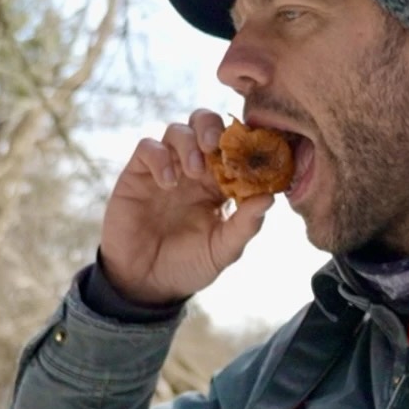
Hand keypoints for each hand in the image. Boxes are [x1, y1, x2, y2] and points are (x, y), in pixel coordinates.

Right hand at [99, 109, 273, 304]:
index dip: (244, 142)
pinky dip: (160, 158)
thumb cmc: (189, 265)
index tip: (252, 150)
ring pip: (177, 130)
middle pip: (204, 124)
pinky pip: (148, 148)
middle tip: (217, 146)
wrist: (146, 283)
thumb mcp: (223, 250)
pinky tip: (168, 183)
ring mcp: (166, 169)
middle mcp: (194, 170)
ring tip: (194, 172)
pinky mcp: (138, 175)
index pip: (234, 147)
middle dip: (213, 127)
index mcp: (220, 183)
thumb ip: (245, 225)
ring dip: (189, 143)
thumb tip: (270, 197)